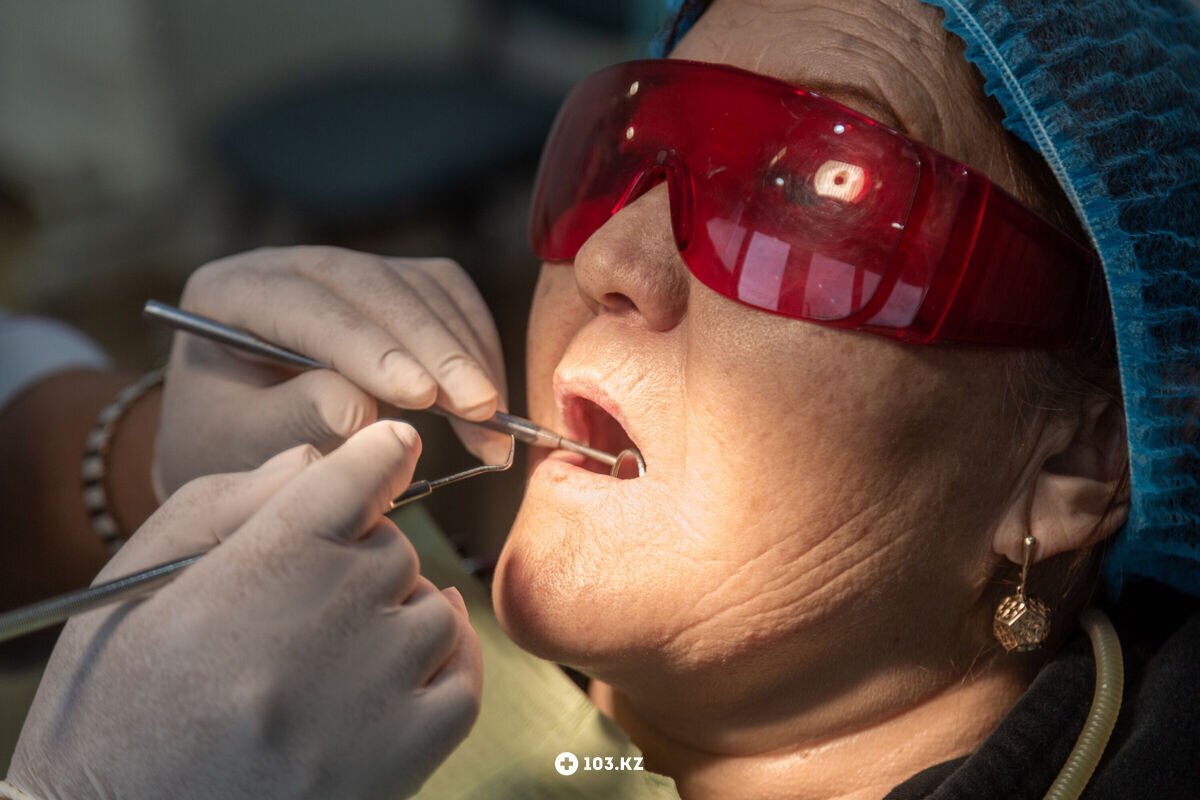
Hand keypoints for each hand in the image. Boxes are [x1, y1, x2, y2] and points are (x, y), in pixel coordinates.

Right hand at [8, 422, 481, 799]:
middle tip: (304, 606)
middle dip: (358, 560)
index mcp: (265, 564)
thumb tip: (317, 459)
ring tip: (332, 656)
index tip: (392, 450)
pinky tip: (406, 667)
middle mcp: (330, 620)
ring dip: (394, 619)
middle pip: (392, 547)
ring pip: (431, 610)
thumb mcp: (139, 578)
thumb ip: (229, 501)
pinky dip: (445, 664)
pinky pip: (463, 682)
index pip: (357, 476)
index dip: (380, 455)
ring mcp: (375, 692)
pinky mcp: (403, 759)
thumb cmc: (116, 697)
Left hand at [154, 246, 508, 496]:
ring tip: (492, 421)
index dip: (370, 348)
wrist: (238, 440)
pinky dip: (477, 346)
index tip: (419, 396)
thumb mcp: (244, 444)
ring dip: (466, 353)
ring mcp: (346, 270)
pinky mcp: (392, 284)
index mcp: (230, 293)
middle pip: (374, 286)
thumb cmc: (231, 446)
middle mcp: (290, 266)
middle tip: (480, 408)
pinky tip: (490, 402)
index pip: (309, 306)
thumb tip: (360, 409)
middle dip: (436, 348)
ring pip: (422, 287)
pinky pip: (449, 297)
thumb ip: (294, 419)